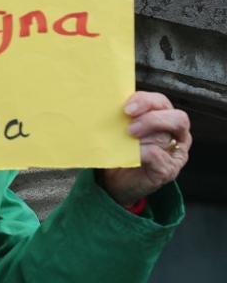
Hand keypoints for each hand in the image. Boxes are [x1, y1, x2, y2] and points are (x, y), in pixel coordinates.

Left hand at [97, 91, 190, 206]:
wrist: (113, 181)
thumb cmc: (118, 149)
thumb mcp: (119, 128)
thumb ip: (121, 115)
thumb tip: (105, 103)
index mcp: (163, 117)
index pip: (161, 102)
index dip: (145, 101)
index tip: (126, 108)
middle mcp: (176, 134)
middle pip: (177, 118)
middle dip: (152, 118)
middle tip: (129, 127)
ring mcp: (175, 154)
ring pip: (170, 136)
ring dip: (146, 135)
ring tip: (128, 138)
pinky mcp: (168, 170)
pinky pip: (158, 156)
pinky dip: (141, 152)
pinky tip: (128, 154)